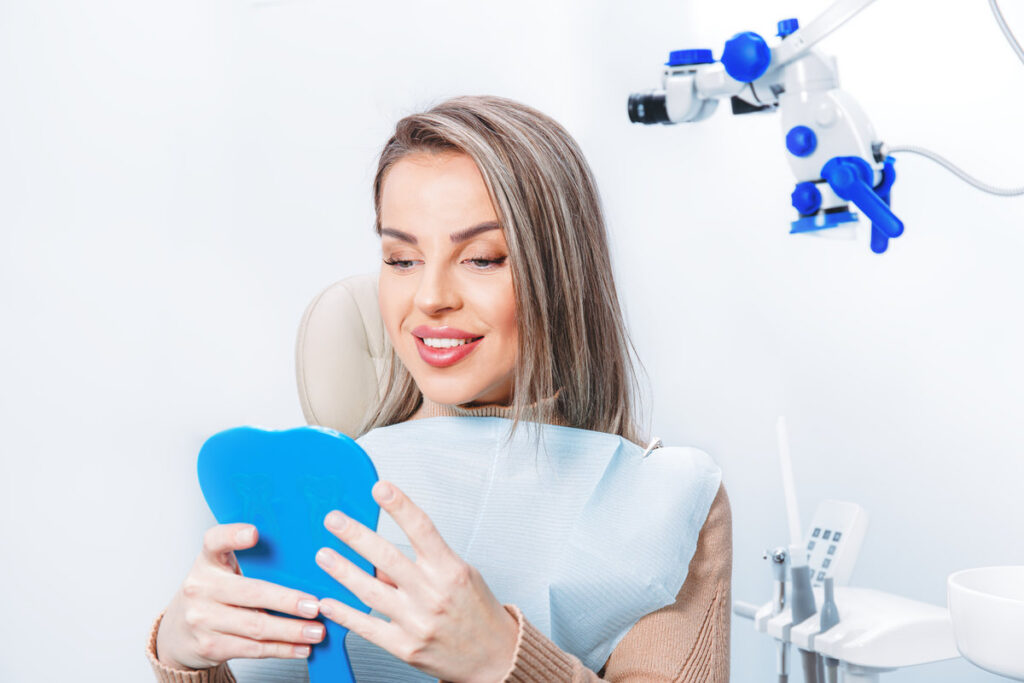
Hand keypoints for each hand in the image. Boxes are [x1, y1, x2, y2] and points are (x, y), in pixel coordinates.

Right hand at [156, 523, 326, 670]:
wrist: (178, 631)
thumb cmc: (213, 592)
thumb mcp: (221, 568)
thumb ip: (250, 560)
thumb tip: (306, 559)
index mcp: (207, 561)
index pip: (215, 541)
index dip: (233, 535)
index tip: (254, 533)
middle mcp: (200, 588)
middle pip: (250, 593)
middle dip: (287, 601)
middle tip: (315, 606)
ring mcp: (202, 619)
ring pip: (255, 626)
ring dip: (291, 631)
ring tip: (316, 631)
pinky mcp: (210, 646)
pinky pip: (252, 649)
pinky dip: (281, 649)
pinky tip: (300, 647)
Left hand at [316, 481, 517, 682]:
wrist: (494, 657)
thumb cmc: (478, 613)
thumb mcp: (461, 576)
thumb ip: (423, 564)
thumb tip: (383, 557)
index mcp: (451, 570)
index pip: (422, 528)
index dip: (399, 506)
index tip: (381, 488)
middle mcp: (433, 594)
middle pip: (386, 557)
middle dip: (355, 535)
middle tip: (335, 520)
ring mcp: (417, 621)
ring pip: (370, 591)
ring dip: (342, 570)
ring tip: (324, 555)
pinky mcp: (405, 646)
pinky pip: (367, 626)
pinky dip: (344, 612)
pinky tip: (328, 600)